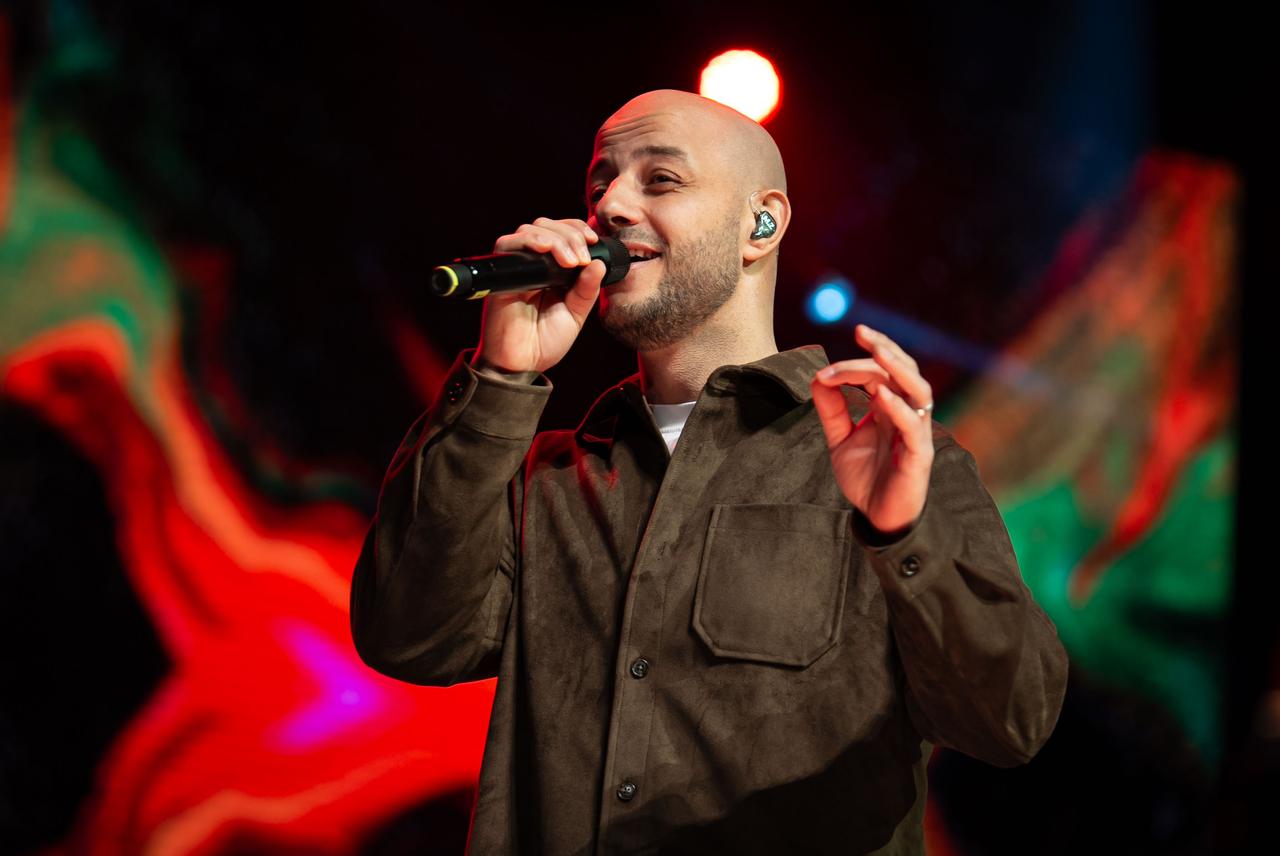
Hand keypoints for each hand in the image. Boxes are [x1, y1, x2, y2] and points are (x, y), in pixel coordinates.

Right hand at [472, 217, 606, 374]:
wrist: (521, 364)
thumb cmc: (544, 342)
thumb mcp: (575, 314)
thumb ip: (586, 289)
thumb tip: (599, 263)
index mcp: (552, 270)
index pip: (562, 232)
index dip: (577, 229)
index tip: (593, 241)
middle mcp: (533, 264)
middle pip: (546, 225)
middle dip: (570, 234)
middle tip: (582, 258)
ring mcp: (516, 268)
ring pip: (530, 230)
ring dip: (555, 238)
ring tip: (571, 261)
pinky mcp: (501, 275)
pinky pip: (507, 245)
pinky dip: (530, 241)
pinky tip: (547, 251)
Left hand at [810, 324, 934, 536]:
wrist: (879, 517)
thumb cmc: (867, 478)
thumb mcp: (841, 440)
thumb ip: (832, 411)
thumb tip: (818, 378)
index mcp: (889, 407)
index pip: (881, 371)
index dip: (856, 362)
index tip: (827, 365)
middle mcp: (906, 413)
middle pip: (903, 370)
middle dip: (885, 349)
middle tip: (862, 333)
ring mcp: (915, 432)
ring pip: (918, 390)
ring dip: (899, 369)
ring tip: (879, 353)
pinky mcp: (919, 455)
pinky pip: (913, 426)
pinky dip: (898, 408)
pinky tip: (881, 396)